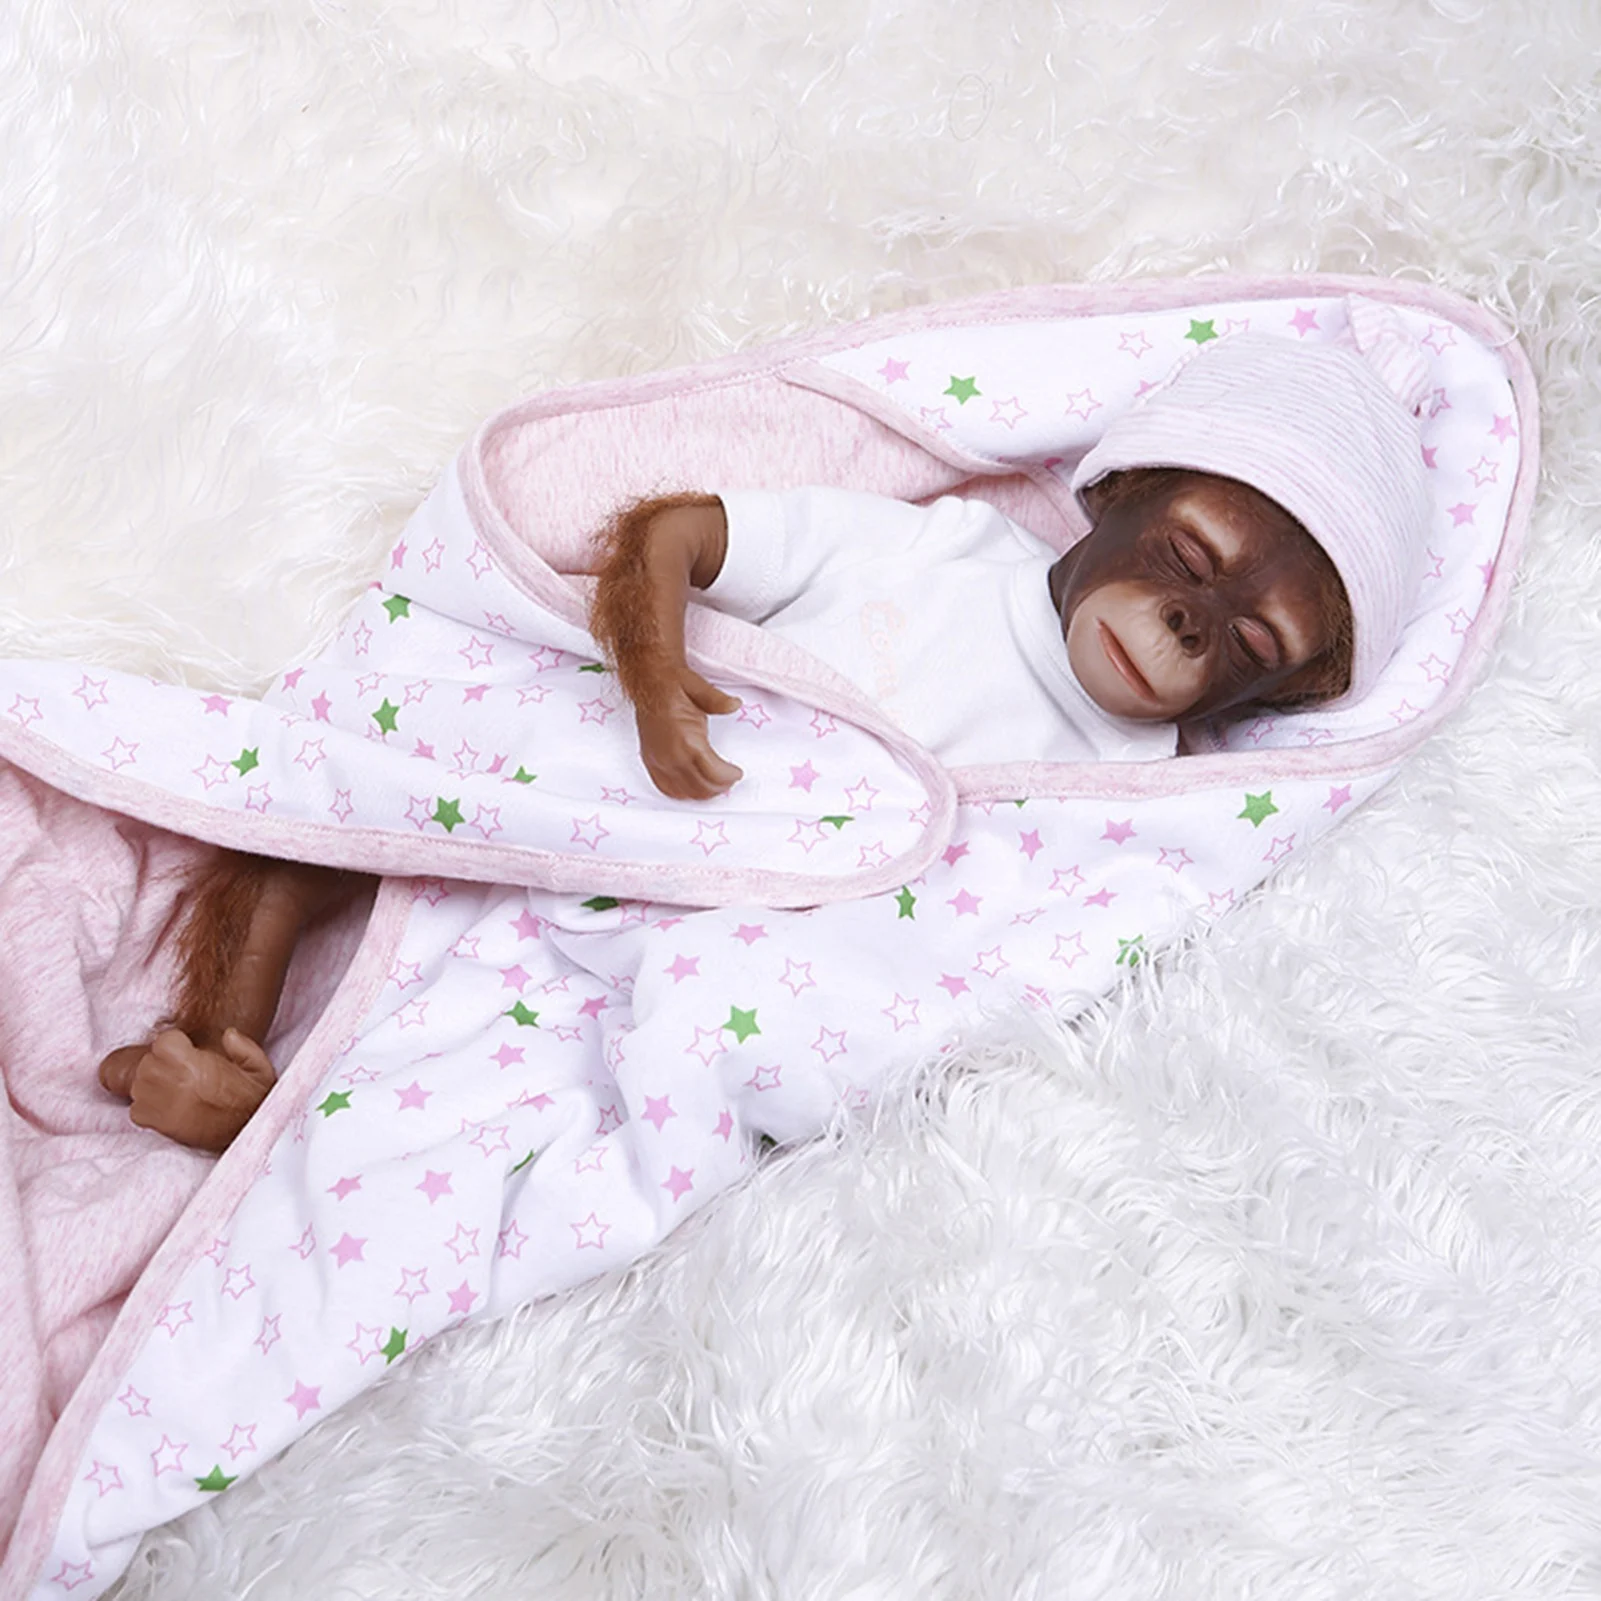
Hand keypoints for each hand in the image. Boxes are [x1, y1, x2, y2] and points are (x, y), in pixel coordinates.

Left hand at [101, 1027, 276, 1152]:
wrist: (245, 1134)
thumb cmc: (252, 1101)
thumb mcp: (259, 1068)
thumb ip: (243, 1047)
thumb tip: (228, 1035)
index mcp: (189, 1061)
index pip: (163, 1041)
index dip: (177, 1046)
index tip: (190, 1054)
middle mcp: (167, 1079)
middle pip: (148, 1061)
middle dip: (163, 1064)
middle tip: (186, 1074)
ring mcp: (157, 1102)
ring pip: (140, 1084)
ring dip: (154, 1085)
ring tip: (179, 1092)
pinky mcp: (153, 1123)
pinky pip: (137, 1109)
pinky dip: (149, 1108)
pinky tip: (171, 1108)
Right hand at [636, 666, 743, 799]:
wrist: (647, 680)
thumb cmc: (673, 684)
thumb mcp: (698, 687)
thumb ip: (717, 700)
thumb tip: (734, 704)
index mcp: (685, 739)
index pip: (713, 772)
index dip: (729, 776)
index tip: (737, 773)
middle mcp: (670, 755)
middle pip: (701, 787)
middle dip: (720, 786)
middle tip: (730, 779)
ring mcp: (658, 760)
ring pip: (685, 793)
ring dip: (704, 792)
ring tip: (715, 783)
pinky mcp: (650, 761)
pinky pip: (666, 788)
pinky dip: (682, 793)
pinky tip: (693, 787)